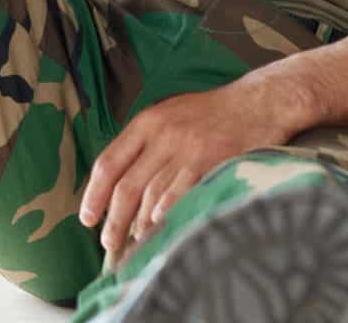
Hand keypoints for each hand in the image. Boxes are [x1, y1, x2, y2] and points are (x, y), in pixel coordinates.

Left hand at [79, 75, 300, 263]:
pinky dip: (166, 214)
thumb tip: (121, 186)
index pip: (109, 162)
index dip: (94, 195)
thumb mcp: (171, 115)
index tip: (87, 218)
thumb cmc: (214, 114)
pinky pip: (180, 194)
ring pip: (151, 195)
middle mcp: (163, 134)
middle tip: (109, 243)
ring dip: (139, 226)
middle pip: (127, 186)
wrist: (259, 102)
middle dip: (114, 220)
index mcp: (148, 122)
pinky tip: (160, 228)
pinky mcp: (211, 160)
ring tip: (135, 245)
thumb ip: (146, 144)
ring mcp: (187, 148)